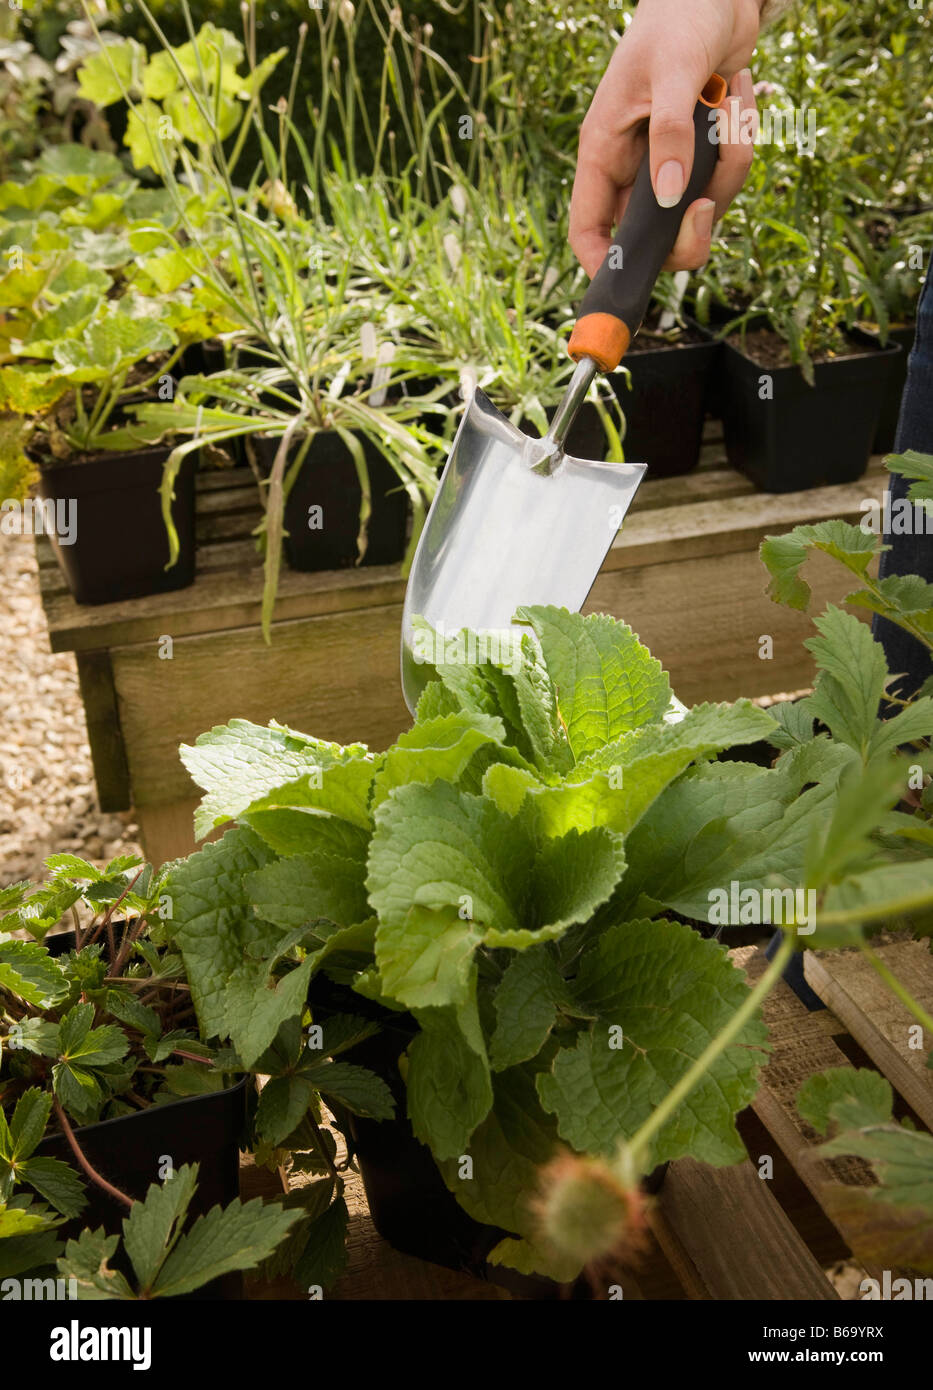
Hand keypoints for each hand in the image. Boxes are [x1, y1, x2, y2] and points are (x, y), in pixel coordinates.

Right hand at [570, 0, 760, 276]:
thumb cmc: (680, 18)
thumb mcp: (672, 71)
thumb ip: (669, 134)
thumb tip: (670, 198)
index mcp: (605, 152)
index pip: (589, 230)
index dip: (603, 264)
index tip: (630, 280)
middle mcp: (635, 168)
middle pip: (653, 241)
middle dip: (686, 234)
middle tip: (706, 208)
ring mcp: (672, 166)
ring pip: (700, 211)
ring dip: (728, 168)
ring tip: (730, 102)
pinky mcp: (705, 156)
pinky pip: (727, 178)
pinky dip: (742, 140)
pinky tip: (738, 91)